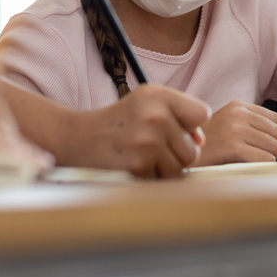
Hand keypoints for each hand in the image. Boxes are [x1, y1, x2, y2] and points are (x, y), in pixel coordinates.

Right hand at [56, 85, 209, 178]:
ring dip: (163, 170)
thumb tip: (200, 141)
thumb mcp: (145, 106)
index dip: (189, 127)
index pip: (202, 114)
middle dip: (175, 155)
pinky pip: (162, 182)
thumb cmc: (117, 125)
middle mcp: (154, 114)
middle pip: (193, 149)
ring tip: (140, 158)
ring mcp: (146, 141)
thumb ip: (179, 117)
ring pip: (180, 169)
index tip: (170, 130)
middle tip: (148, 147)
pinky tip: (131, 168)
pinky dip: (149, 180)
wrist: (75, 139)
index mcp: (158, 95)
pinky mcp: (138, 166)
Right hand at [197, 101, 276, 165]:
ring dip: (268, 157)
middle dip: (273, 147)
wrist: (181, 156)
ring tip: (251, 161)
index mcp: (238, 106)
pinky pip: (266, 158)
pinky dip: (262, 165)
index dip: (273, 135)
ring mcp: (235, 130)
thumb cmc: (208, 145)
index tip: (261, 144)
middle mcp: (238, 114)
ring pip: (275, 146)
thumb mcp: (228, 122)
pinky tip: (248, 166)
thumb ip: (251, 122)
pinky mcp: (233, 148)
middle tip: (257, 156)